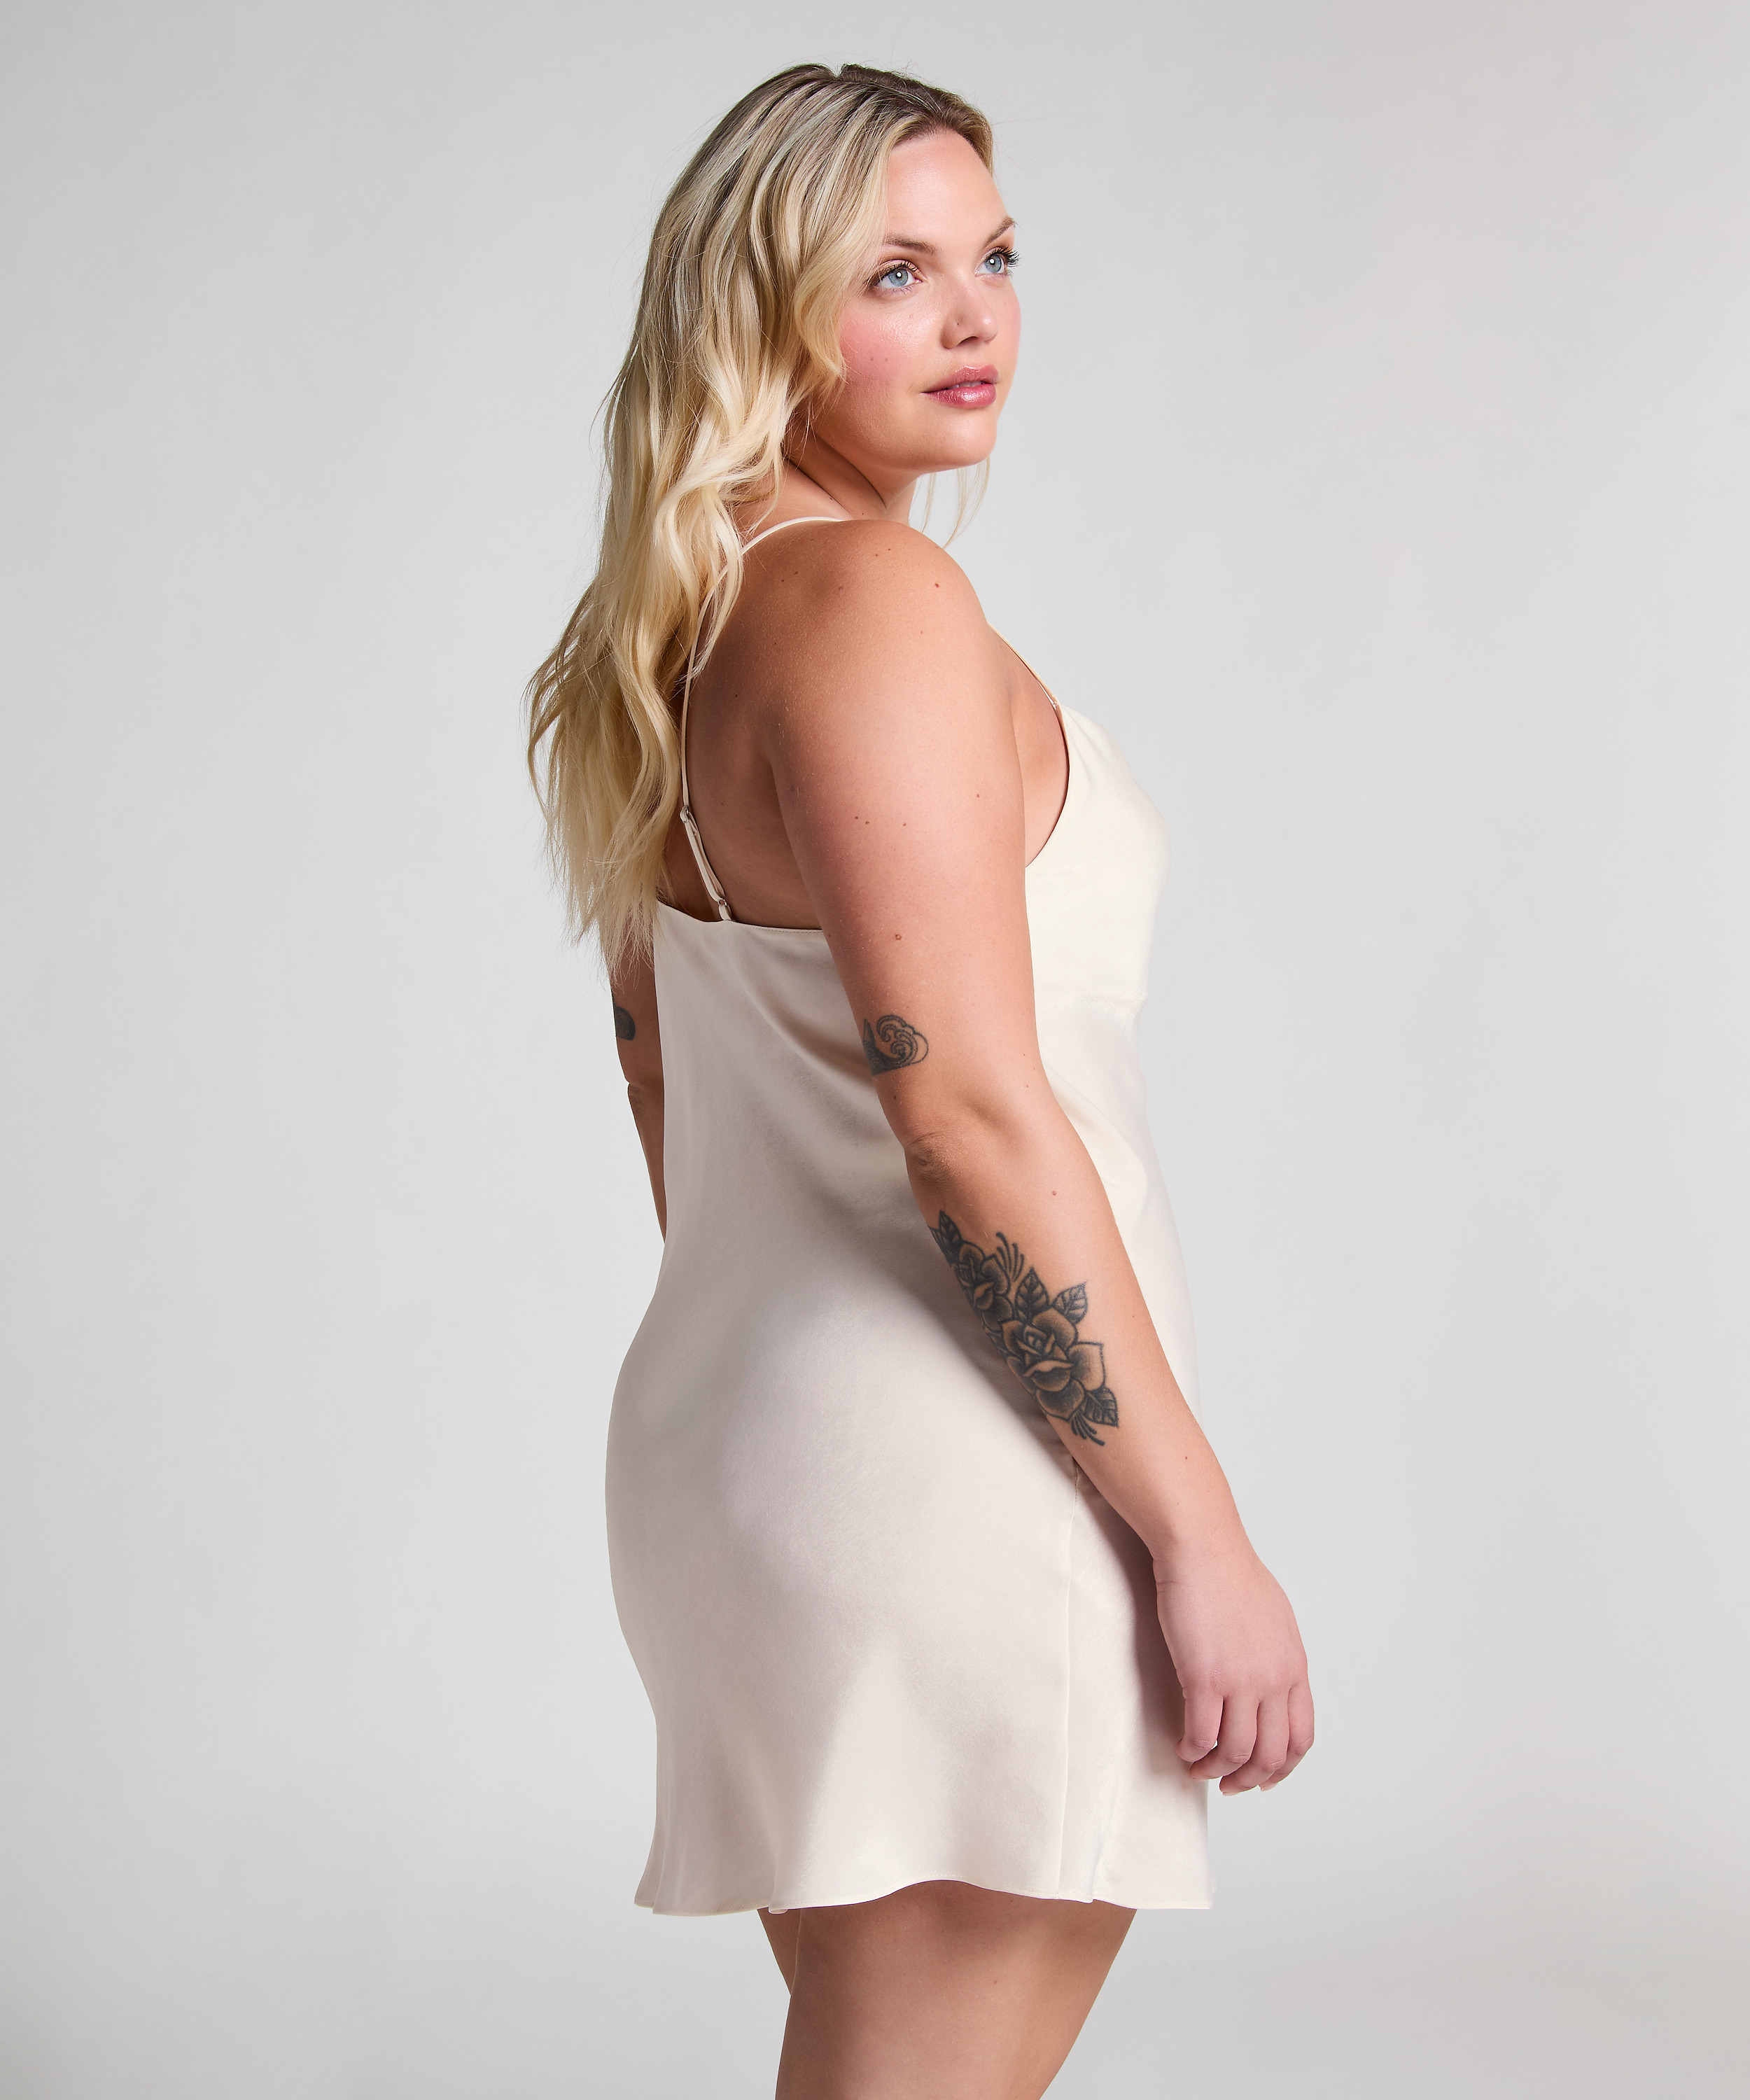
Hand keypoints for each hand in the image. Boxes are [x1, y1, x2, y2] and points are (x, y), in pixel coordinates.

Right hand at [1154, 1532, 1313, 1793]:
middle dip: (1248, 1779)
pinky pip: (1202, 1735)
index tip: (1263, 1777)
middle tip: (1227, 1784)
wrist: (1203, 1547)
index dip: (1282, 1768)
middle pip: (1271, 1754)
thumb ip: (1277, 1656)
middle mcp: (1274, 1680)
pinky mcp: (1206, 1678)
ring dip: (1216, 1770)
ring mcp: (1242, 1681)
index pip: (1301, 1737)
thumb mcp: (1275, 1618)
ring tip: (1198, 1768)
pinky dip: (1193, 1751)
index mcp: (1294, 1666)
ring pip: (1236, 1752)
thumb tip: (1268, 1684)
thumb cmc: (1230, 1572)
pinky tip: (1183, 1748)